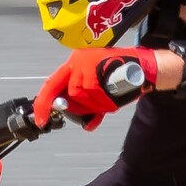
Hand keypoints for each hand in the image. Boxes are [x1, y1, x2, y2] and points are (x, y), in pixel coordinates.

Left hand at [32, 48, 160, 129]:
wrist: (143, 66)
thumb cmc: (123, 76)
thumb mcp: (101, 88)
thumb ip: (89, 102)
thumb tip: (85, 124)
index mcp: (74, 64)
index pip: (51, 85)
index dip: (44, 104)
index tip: (41, 120)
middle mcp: (76, 61)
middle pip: (64, 93)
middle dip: (77, 107)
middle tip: (92, 109)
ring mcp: (84, 63)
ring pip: (78, 96)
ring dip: (94, 105)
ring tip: (108, 100)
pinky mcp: (93, 66)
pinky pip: (91, 94)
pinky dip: (102, 103)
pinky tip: (112, 99)